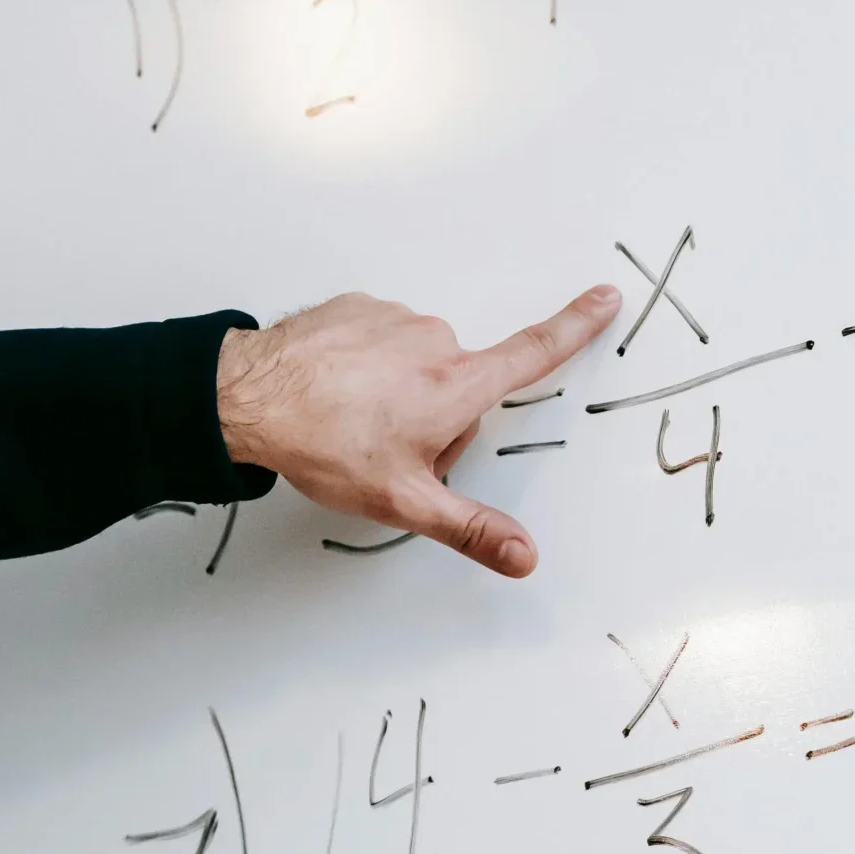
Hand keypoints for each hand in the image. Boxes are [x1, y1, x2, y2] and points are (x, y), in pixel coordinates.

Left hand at [216, 286, 620, 576]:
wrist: (248, 396)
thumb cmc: (324, 443)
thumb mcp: (403, 500)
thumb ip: (472, 528)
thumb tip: (524, 555)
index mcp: (457, 385)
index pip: (534, 353)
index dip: (577, 326)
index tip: (606, 299)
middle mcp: (434, 341)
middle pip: (460, 384)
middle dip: (438, 416)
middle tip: (391, 447)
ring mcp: (394, 319)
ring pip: (417, 364)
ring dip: (399, 390)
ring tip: (353, 419)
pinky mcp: (359, 307)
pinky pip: (381, 340)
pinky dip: (368, 365)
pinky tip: (336, 391)